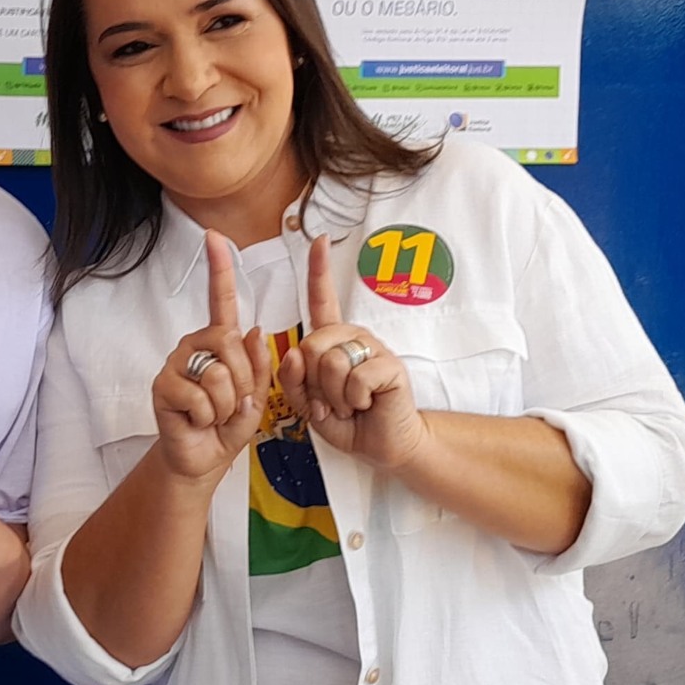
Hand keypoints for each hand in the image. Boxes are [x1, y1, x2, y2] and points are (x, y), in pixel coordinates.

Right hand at [149, 231, 266, 482]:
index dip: (218, 268)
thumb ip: (258, 365)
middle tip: (233, 403)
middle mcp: (195, 345)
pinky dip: (209, 416)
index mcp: (219, 341)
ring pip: (219, 374)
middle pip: (231, 343)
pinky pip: (201, 397)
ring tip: (215, 414)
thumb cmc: (228, 423)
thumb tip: (254, 331)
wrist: (202, 458)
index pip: (218, 299)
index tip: (214, 236)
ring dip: (227, 404)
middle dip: (243, 381)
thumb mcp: (256, 394)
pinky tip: (199, 420)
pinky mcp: (163, 386)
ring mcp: (176, 364)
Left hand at [279, 235, 430, 472]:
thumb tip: (296, 353)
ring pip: (331, 362)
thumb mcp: (308, 403)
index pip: (323, 299)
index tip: (319, 240)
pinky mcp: (390, 365)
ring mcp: (374, 348)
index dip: (319, 270)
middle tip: (332, 399)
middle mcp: (353, 337)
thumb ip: (294, 380)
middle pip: (312, 344)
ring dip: (334, 395)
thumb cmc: (346, 420)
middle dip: (314, 383)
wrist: (381, 444)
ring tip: (349, 403)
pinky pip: (354, 378)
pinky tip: (365, 403)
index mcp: (332, 340)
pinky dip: (353, 400)